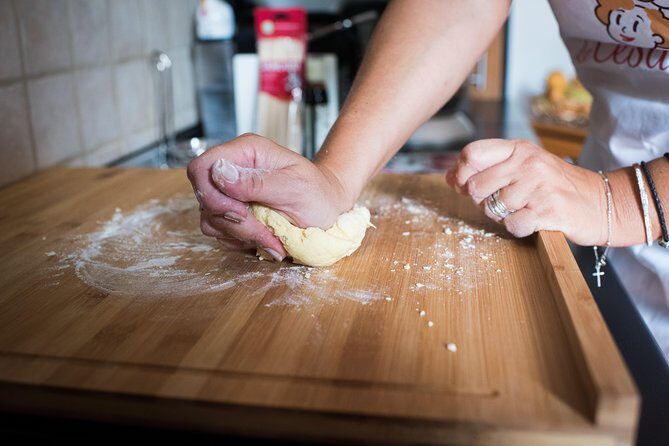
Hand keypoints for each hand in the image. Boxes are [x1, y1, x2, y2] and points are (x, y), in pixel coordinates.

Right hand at [187, 133, 353, 259]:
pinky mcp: (233, 214)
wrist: (329, 210)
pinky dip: (241, 241)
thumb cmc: (319, 194)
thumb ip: (256, 181)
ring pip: (210, 219)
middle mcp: (234, 170)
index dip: (210, 194)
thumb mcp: (294, 187)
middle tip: (266, 232)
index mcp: (247, 152)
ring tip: (272, 238)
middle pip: (204, 198)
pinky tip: (266, 239)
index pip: (201, 167)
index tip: (240, 212)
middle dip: (233, 221)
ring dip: (239, 235)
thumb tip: (219, 172)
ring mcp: (232, 193)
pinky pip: (221, 233)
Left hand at [446, 139, 606, 245]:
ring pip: (491, 208)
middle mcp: (528, 163)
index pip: (472, 153)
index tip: (464, 186)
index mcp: (519, 149)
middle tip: (503, 202)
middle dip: (481, 201)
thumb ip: (487, 168)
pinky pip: (512, 225)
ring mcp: (539, 186)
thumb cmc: (555, 187)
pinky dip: (518, 228)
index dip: (460, 173)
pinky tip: (533, 221)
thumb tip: (450, 176)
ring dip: (501, 216)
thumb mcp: (523, 167)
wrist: (601, 203)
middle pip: (475, 186)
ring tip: (522, 209)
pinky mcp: (548, 210)